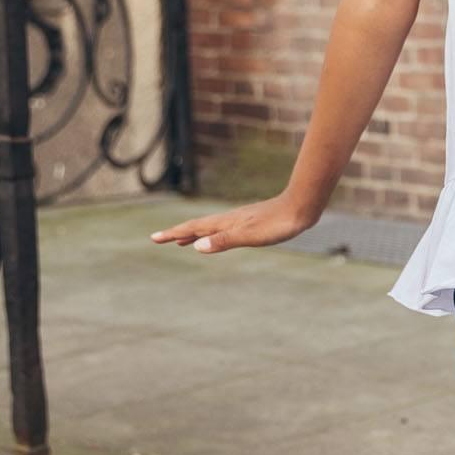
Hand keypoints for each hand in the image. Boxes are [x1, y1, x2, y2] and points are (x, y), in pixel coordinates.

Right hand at [147, 193, 317, 254]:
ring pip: (210, 227)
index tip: (154, 237)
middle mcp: (229, 220)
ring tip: (181, 240)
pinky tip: (217, 236)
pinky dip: (213, 233)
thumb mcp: (250, 236)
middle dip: (177, 233)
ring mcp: (239, 220)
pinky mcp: (251, 222)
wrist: (301, 208)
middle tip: (158, 238)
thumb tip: (196, 247)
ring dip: (193, 233)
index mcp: (225, 224)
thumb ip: (224, 241)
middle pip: (197, 226)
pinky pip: (224, 228)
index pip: (193, 228)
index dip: (173, 233)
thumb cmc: (278, 224)